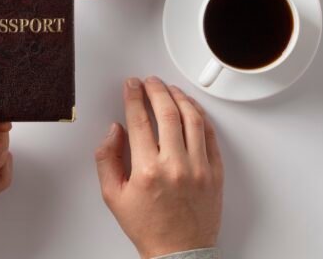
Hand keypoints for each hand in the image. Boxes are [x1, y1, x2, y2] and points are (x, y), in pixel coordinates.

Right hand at [95, 77, 223, 258]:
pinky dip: (200, 116)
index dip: (133, 97)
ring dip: (179, 98)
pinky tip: (190, 108)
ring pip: (192, 119)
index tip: (131, 85)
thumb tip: (114, 130)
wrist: (179, 252)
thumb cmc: (147, 226)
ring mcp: (199, 168)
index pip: (139, 120)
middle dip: (156, 90)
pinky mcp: (215, 172)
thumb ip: (107, 158)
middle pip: (167, 112)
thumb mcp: (113, 195)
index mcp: (147, 170)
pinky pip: (210, 135)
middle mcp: (176, 165)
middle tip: (149, 81)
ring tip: (169, 89)